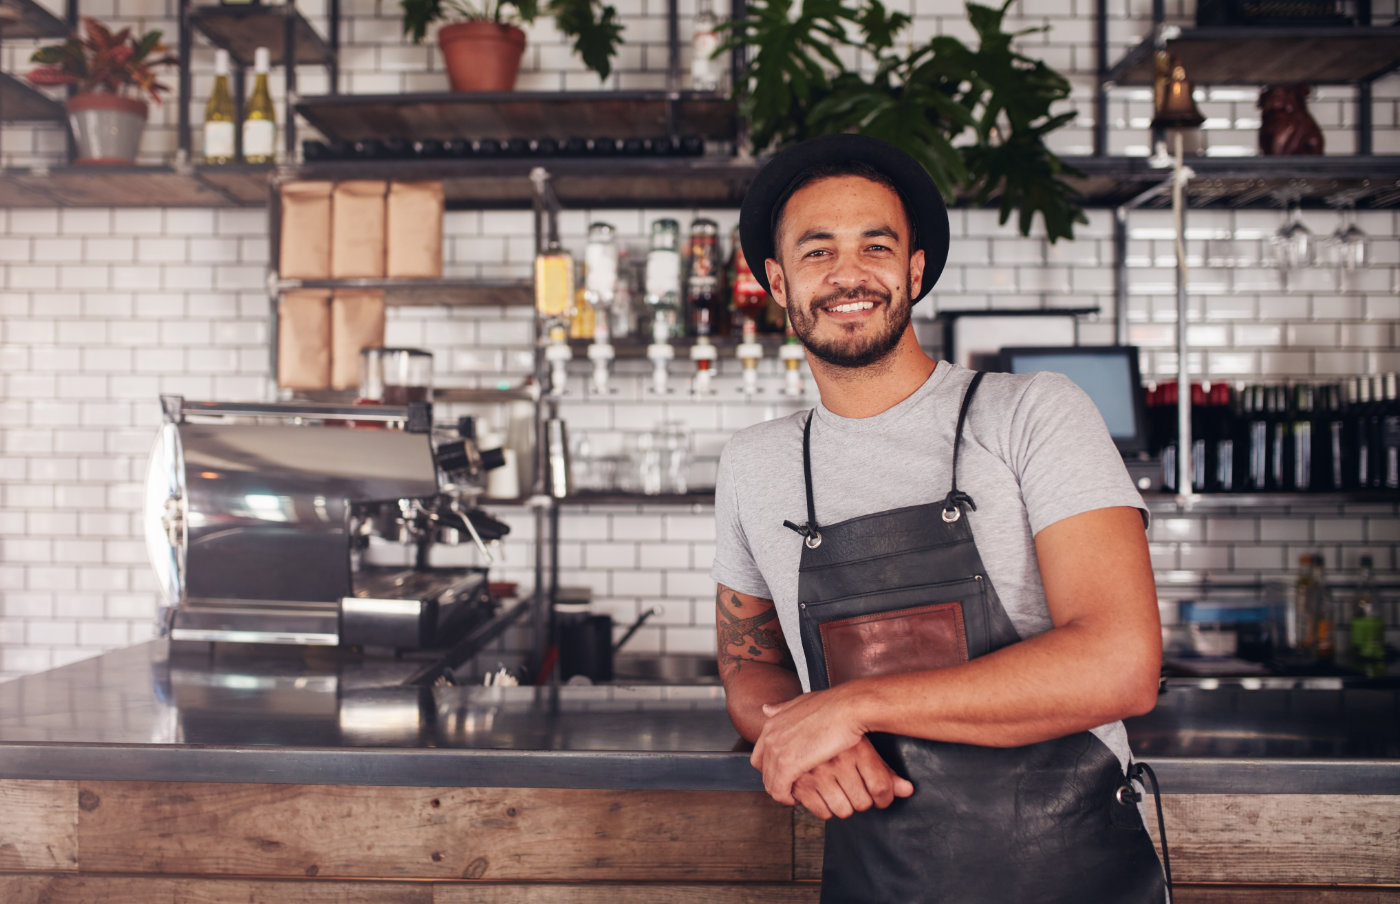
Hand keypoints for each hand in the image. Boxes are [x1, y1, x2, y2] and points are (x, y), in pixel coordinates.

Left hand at [750, 686, 871, 804]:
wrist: (847, 708)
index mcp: (772, 724)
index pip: (759, 754)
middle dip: (776, 780)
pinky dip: (786, 798)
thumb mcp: (802, 702)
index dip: (771, 767)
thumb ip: (783, 709)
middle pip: (763, 770)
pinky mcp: (788, 765)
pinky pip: (779, 791)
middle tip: (791, 787)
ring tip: (797, 796)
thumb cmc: (834, 706)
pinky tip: (799, 799)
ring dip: (782, 792)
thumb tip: (766, 709)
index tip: (786, 773)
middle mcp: (770, 737)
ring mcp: (777, 751)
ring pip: (770, 782)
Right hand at [789, 737, 914, 819]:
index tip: (881, 797)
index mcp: (856, 748)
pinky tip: (823, 794)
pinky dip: (824, 809)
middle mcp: (837, 760)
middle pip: (864, 802)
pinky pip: (823, 812)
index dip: (885, 798)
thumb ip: (885, 771)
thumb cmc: (836, 731)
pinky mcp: (800, 783)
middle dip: (862, 801)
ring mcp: (818, 772)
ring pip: (844, 810)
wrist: (798, 718)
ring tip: (839, 792)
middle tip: (856, 791)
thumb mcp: (863, 746)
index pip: (881, 788)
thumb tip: (908, 791)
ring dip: (843, 806)